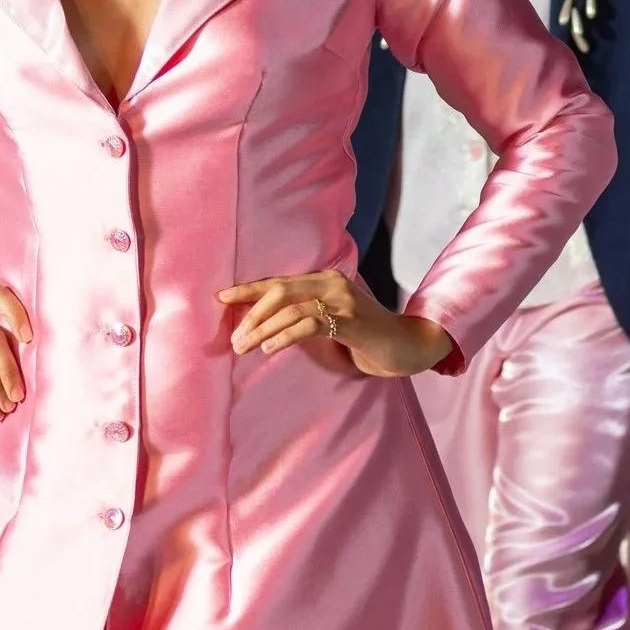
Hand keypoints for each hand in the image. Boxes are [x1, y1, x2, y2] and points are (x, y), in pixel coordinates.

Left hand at [218, 270, 450, 378]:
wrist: (407, 346)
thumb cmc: (366, 337)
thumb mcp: (332, 320)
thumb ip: (306, 316)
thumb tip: (263, 327)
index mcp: (326, 280)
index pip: (279, 281)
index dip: (249, 289)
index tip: (221, 298)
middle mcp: (333, 284)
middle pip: (281, 291)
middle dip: (251, 313)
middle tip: (234, 339)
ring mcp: (344, 301)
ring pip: (291, 308)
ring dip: (263, 329)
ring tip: (244, 347)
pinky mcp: (352, 323)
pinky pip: (310, 325)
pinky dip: (285, 336)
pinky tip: (270, 349)